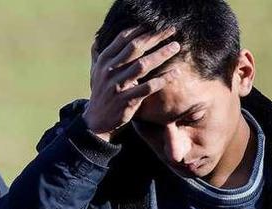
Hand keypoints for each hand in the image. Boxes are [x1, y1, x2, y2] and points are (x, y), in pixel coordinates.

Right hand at [83, 26, 181, 140]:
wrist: (96, 121)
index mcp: (103, 61)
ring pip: (142, 65)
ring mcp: (117, 86)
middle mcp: (109, 71)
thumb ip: (97, 56)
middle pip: (135, 48)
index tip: (157, 24)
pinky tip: (175, 73)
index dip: (141, 29)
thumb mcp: (95, 74)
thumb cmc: (101, 93)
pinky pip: (148, 88)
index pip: (123, 39)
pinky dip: (162, 80)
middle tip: (172, 30)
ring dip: (161, 54)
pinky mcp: (126, 100)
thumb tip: (97, 41)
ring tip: (176, 46)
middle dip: (155, 37)